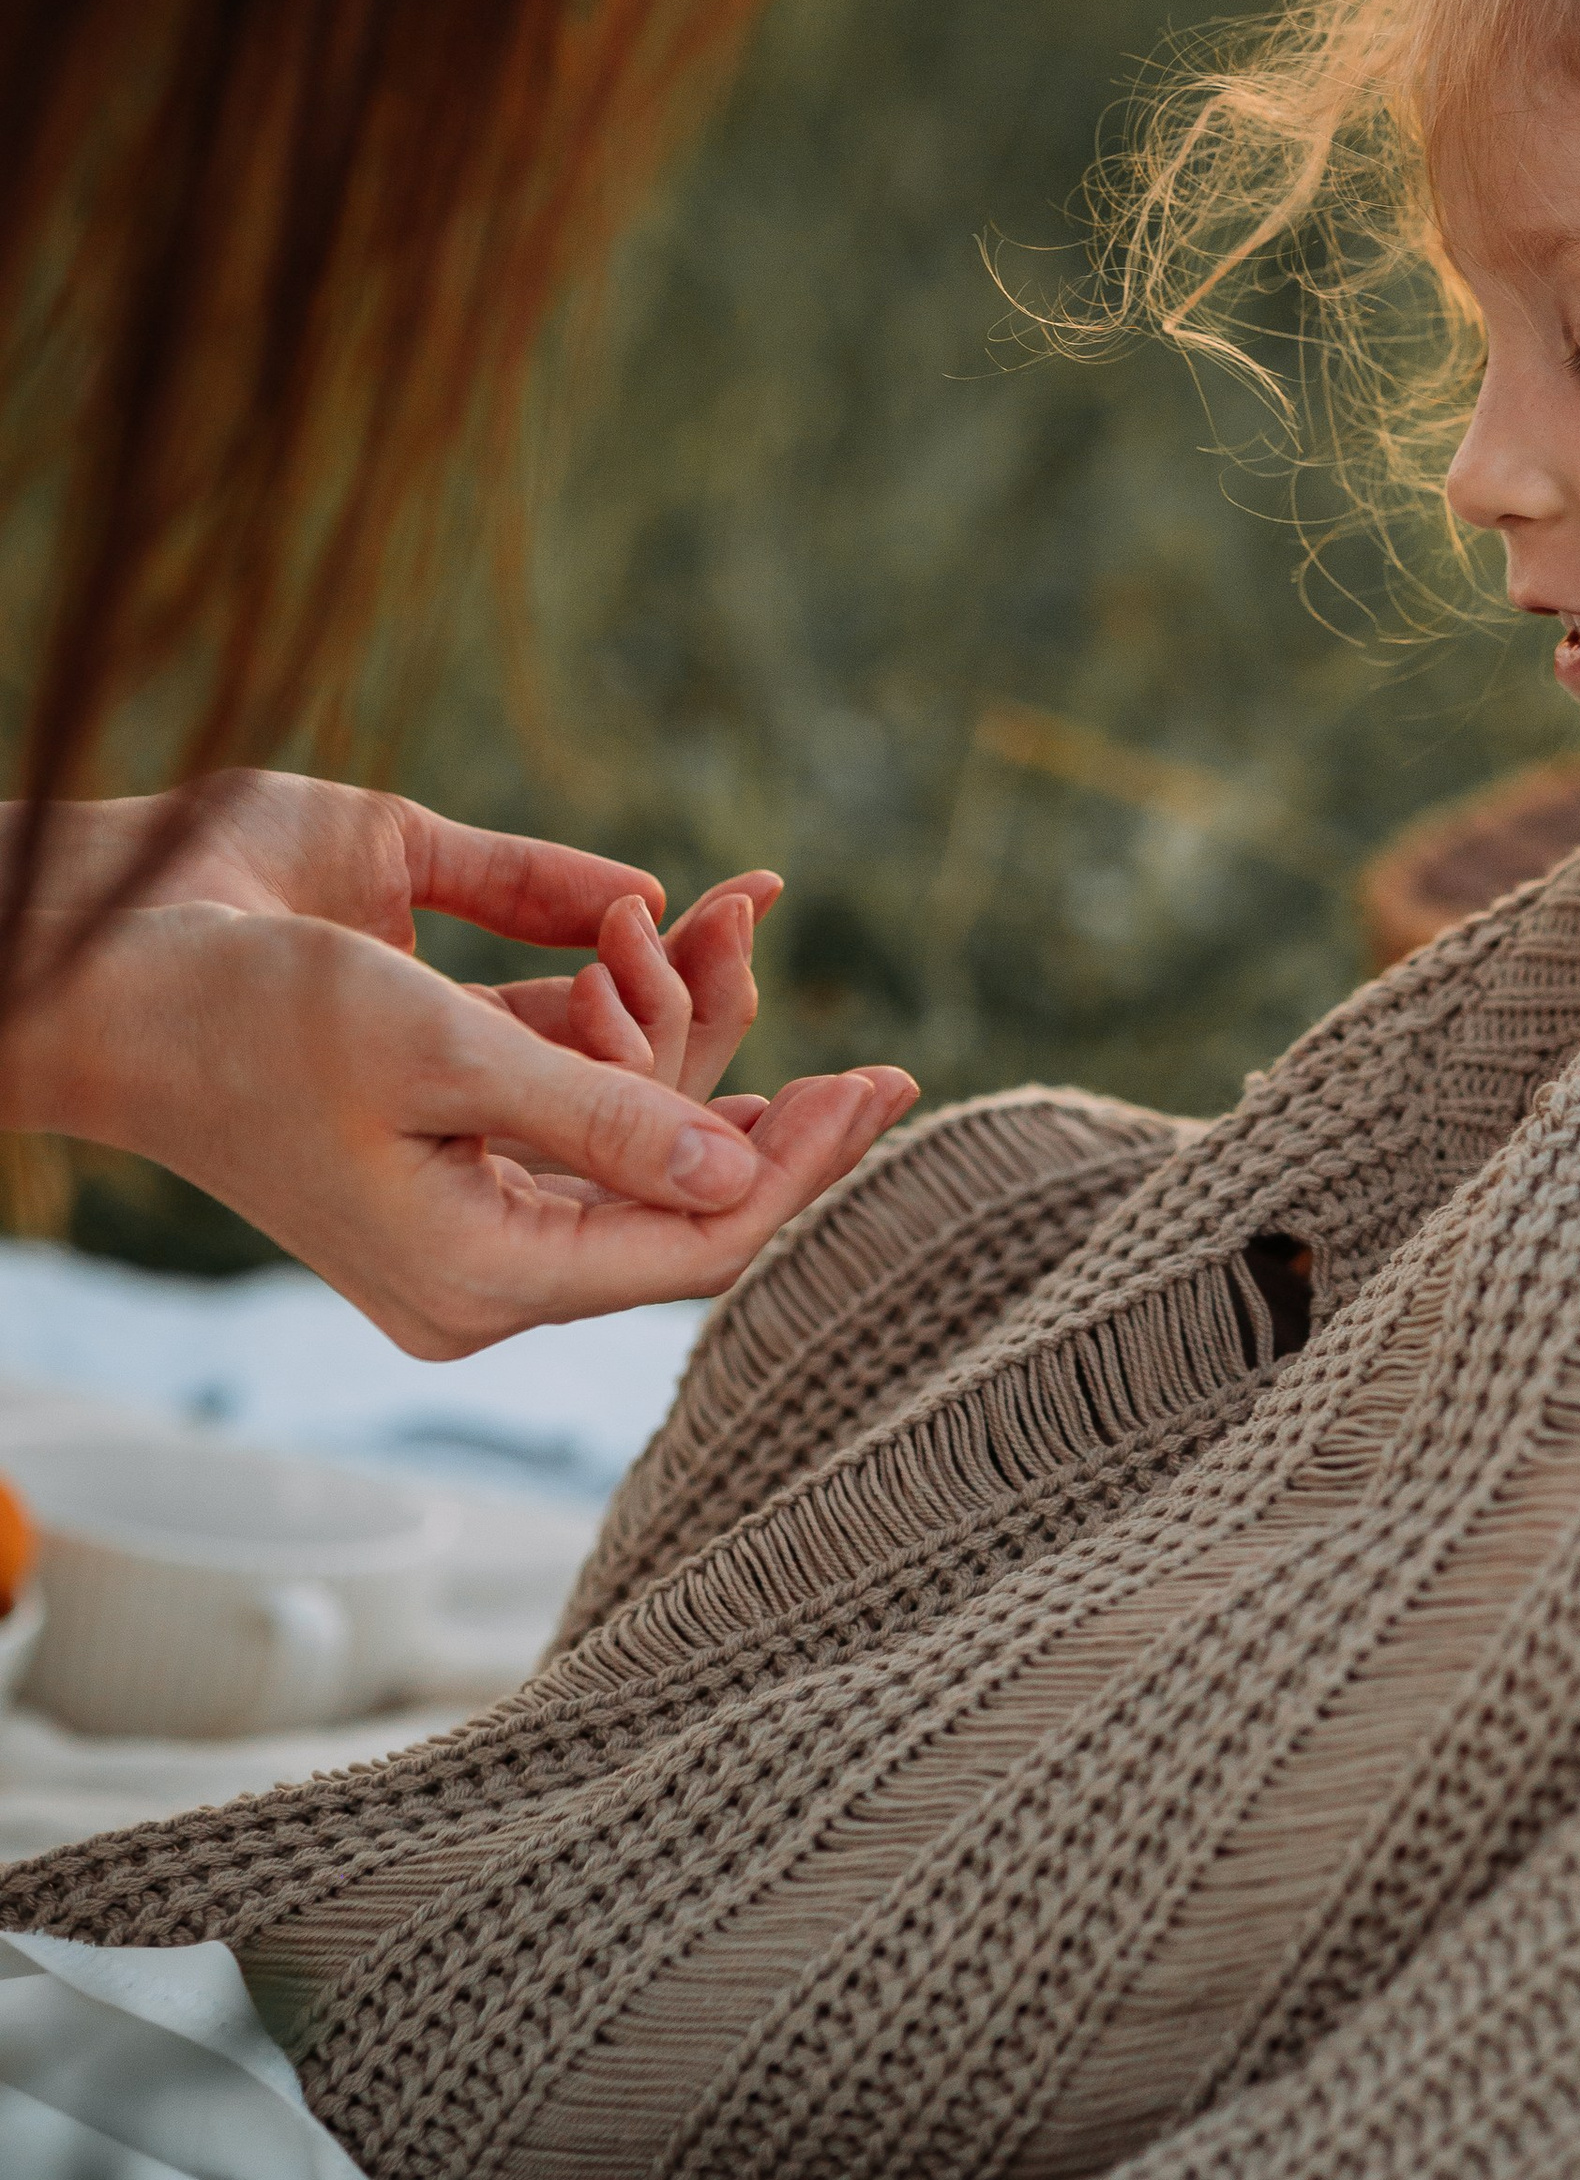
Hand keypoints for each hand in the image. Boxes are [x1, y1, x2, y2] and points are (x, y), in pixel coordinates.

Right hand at [0, 779, 919, 1356]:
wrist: (91, 955)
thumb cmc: (245, 1013)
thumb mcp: (436, 1056)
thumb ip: (597, 1112)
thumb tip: (737, 1168)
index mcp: (481, 1271)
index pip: (693, 1241)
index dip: (802, 1170)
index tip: (888, 1088)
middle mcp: (485, 1230)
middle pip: (676, 1167)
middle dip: (744, 1057)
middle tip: (833, 1006)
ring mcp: (465, 1153)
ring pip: (634, 1092)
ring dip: (682, 995)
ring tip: (721, 910)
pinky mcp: (444, 1068)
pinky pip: (573, 1039)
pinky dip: (623, 970)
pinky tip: (659, 908)